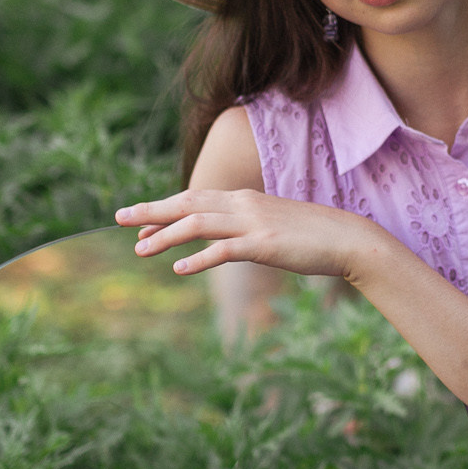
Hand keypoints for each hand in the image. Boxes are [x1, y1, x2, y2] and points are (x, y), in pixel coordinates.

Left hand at [115, 189, 381, 279]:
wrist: (348, 238)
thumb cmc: (312, 236)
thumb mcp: (272, 225)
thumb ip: (247, 227)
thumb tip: (227, 239)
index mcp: (243, 199)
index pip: (195, 199)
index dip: (164, 209)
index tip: (139, 221)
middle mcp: (243, 205)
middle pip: (187, 204)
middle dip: (151, 211)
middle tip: (119, 217)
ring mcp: (253, 223)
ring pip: (197, 224)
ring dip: (165, 236)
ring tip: (139, 249)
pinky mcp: (263, 245)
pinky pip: (223, 250)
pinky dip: (198, 259)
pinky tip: (178, 270)